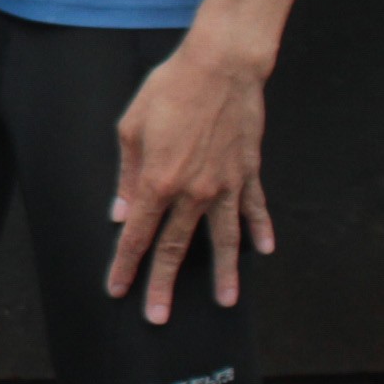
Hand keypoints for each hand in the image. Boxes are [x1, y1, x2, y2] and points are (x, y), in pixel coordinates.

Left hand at [105, 39, 277, 323]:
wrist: (220, 66)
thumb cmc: (169, 90)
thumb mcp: (131, 129)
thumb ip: (127, 176)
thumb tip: (120, 214)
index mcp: (158, 182)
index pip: (137, 235)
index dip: (126, 265)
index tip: (118, 290)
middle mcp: (193, 192)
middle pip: (177, 247)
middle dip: (164, 284)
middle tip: (158, 317)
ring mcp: (225, 185)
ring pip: (224, 239)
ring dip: (225, 273)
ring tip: (226, 301)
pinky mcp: (248, 171)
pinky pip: (254, 208)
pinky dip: (260, 230)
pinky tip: (266, 249)